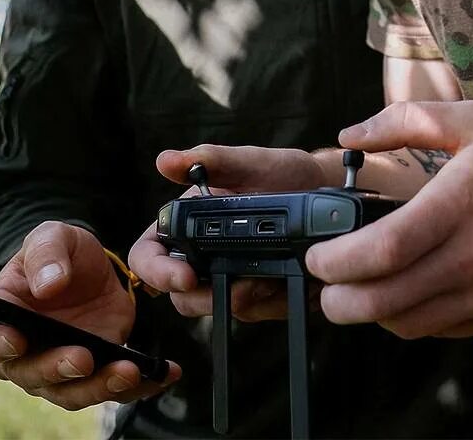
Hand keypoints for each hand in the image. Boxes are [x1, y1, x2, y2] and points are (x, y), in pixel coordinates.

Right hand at [0, 222, 180, 409]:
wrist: (95, 266)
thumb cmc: (62, 253)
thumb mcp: (53, 238)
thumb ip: (46, 255)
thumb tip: (50, 284)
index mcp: (6, 318)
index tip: (17, 340)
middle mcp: (28, 352)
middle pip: (33, 375)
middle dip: (57, 369)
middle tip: (84, 358)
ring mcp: (62, 365)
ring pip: (73, 391)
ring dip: (100, 387)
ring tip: (129, 372)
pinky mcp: (98, 368)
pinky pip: (114, 387)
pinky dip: (139, 387)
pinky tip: (163, 375)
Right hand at [128, 144, 330, 321]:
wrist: (324, 190)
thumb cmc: (282, 172)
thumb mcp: (250, 162)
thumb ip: (212, 160)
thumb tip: (167, 161)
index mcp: (185, 224)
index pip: (148, 256)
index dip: (157, 272)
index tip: (186, 277)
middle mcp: (200, 255)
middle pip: (182, 296)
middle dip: (208, 298)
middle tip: (244, 284)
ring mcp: (228, 276)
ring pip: (220, 307)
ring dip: (248, 297)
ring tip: (274, 274)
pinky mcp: (257, 292)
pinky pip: (256, 311)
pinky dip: (273, 300)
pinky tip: (290, 279)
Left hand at [306, 101, 472, 338]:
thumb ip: (409, 120)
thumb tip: (350, 137)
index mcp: (462, 203)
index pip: (383, 249)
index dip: (337, 262)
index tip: (319, 255)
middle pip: (384, 301)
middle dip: (339, 302)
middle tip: (328, 287)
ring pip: (408, 324)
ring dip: (375, 314)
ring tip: (367, 290)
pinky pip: (444, 331)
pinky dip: (417, 318)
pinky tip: (417, 292)